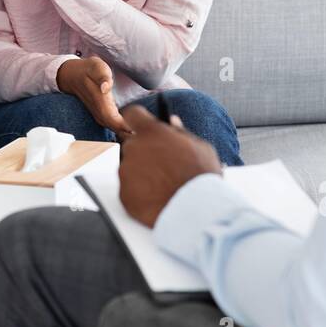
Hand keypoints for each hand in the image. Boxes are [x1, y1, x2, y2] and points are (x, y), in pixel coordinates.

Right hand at [57, 56, 132, 135]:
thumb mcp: (96, 67)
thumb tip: (105, 88)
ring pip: (111, 126)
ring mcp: (97, 112)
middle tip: (141, 134)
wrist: (72, 75)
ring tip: (136, 134)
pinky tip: (128, 129)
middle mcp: (98, 109)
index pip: (111, 118)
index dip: (122, 126)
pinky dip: (119, 128)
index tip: (134, 130)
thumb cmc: (88, 69)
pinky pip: (109, 124)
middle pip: (112, 126)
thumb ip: (103, 77)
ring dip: (123, 132)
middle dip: (126, 132)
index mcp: (99, 99)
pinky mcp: (99, 113)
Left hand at [117, 105, 222, 226]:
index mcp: (152, 132)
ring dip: (142, 173)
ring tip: (163, 185)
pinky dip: (139, 193)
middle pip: (132, 144)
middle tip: (162, 165)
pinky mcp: (124, 194)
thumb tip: (172, 122)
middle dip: (144, 152)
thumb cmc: (201, 178)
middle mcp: (134, 148)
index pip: (133, 114)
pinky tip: (157, 197)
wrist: (197, 212)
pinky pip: (129, 189)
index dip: (138, 120)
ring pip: (130, 168)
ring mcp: (126, 172)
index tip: (142, 126)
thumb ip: (181, 132)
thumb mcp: (200, 147)